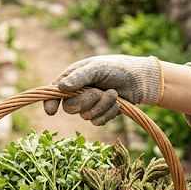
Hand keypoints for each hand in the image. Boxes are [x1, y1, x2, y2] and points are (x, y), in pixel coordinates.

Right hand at [43, 55, 162, 124]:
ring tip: (114, 94)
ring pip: (85, 116)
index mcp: (72, 79)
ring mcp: (89, 105)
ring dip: (102, 106)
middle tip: (99, 92)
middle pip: (70, 107)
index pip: (54, 92)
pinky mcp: (100, 114)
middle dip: (86, 101)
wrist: (140, 80)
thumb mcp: (97, 68)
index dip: (50, 102)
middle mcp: (78, 93)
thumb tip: (61, 88)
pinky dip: (108, 113)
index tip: (51, 112)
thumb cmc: (117, 68)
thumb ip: (79, 77)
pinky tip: (117, 104)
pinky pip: (97, 121)